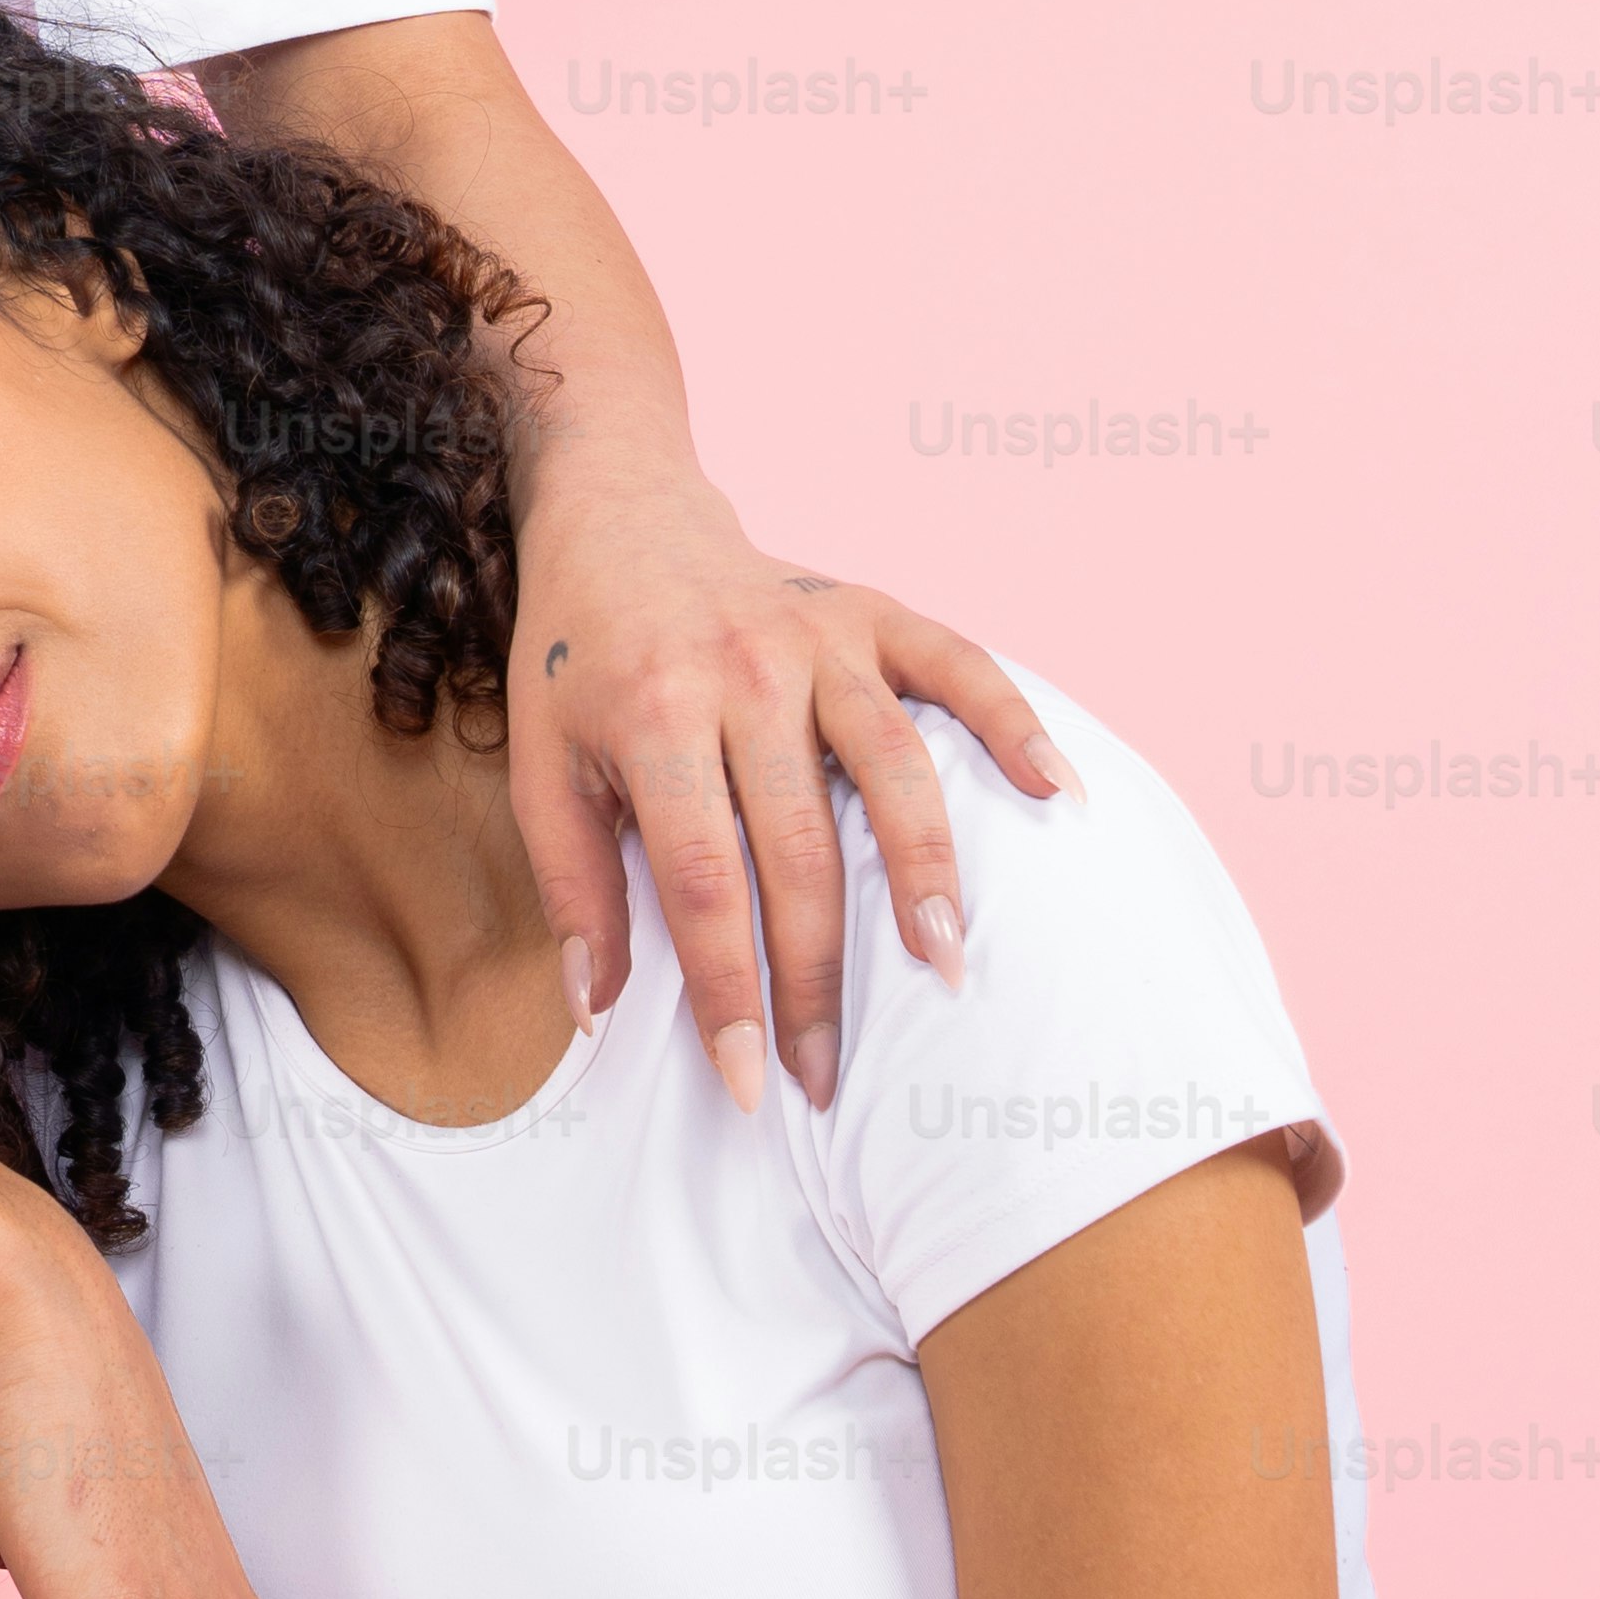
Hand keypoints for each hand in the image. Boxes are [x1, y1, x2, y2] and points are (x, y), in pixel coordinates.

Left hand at [503, 454, 1062, 1119]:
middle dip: (817, 974)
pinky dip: (1015, 724)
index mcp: (651, 714)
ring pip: (893, 765)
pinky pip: (961, 666)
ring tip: (946, 967)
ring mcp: (818, 636)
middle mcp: (742, 672)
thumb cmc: (579, 664)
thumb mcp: (540, 766)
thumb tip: (596, 1014)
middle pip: (799, 846)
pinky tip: (1059, 793)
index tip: (746, 1081)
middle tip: (832, 1073)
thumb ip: (574, 888)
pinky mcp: (873, 610)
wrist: (619, 517)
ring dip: (927, 870)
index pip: (698, 881)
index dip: (726, 989)